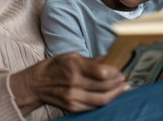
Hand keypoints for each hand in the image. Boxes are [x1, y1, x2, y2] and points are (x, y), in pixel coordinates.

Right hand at [9, 52, 128, 115]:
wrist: (36, 84)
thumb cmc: (55, 66)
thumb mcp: (72, 56)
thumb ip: (92, 60)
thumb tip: (111, 59)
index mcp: (74, 67)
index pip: (102, 73)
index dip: (116, 73)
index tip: (122, 71)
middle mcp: (74, 83)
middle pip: (104, 87)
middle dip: (119, 84)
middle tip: (126, 80)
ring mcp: (73, 98)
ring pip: (102, 100)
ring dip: (116, 94)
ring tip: (123, 89)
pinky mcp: (72, 107)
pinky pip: (94, 106)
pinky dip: (105, 102)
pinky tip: (111, 96)